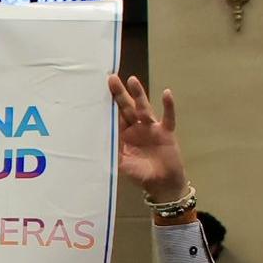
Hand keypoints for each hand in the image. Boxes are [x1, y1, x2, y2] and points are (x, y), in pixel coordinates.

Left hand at [107, 75, 186, 202]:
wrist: (162, 184)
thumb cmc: (140, 174)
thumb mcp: (121, 164)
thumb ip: (111, 153)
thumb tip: (94, 144)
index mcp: (123, 135)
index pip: (113, 117)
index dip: (107, 105)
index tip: (98, 91)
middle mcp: (136, 128)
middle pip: (126, 107)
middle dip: (119, 94)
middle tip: (111, 78)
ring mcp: (152, 128)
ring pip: (143, 108)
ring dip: (138, 94)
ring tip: (132, 80)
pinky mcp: (166, 132)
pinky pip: (168, 117)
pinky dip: (168, 106)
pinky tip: (166, 93)